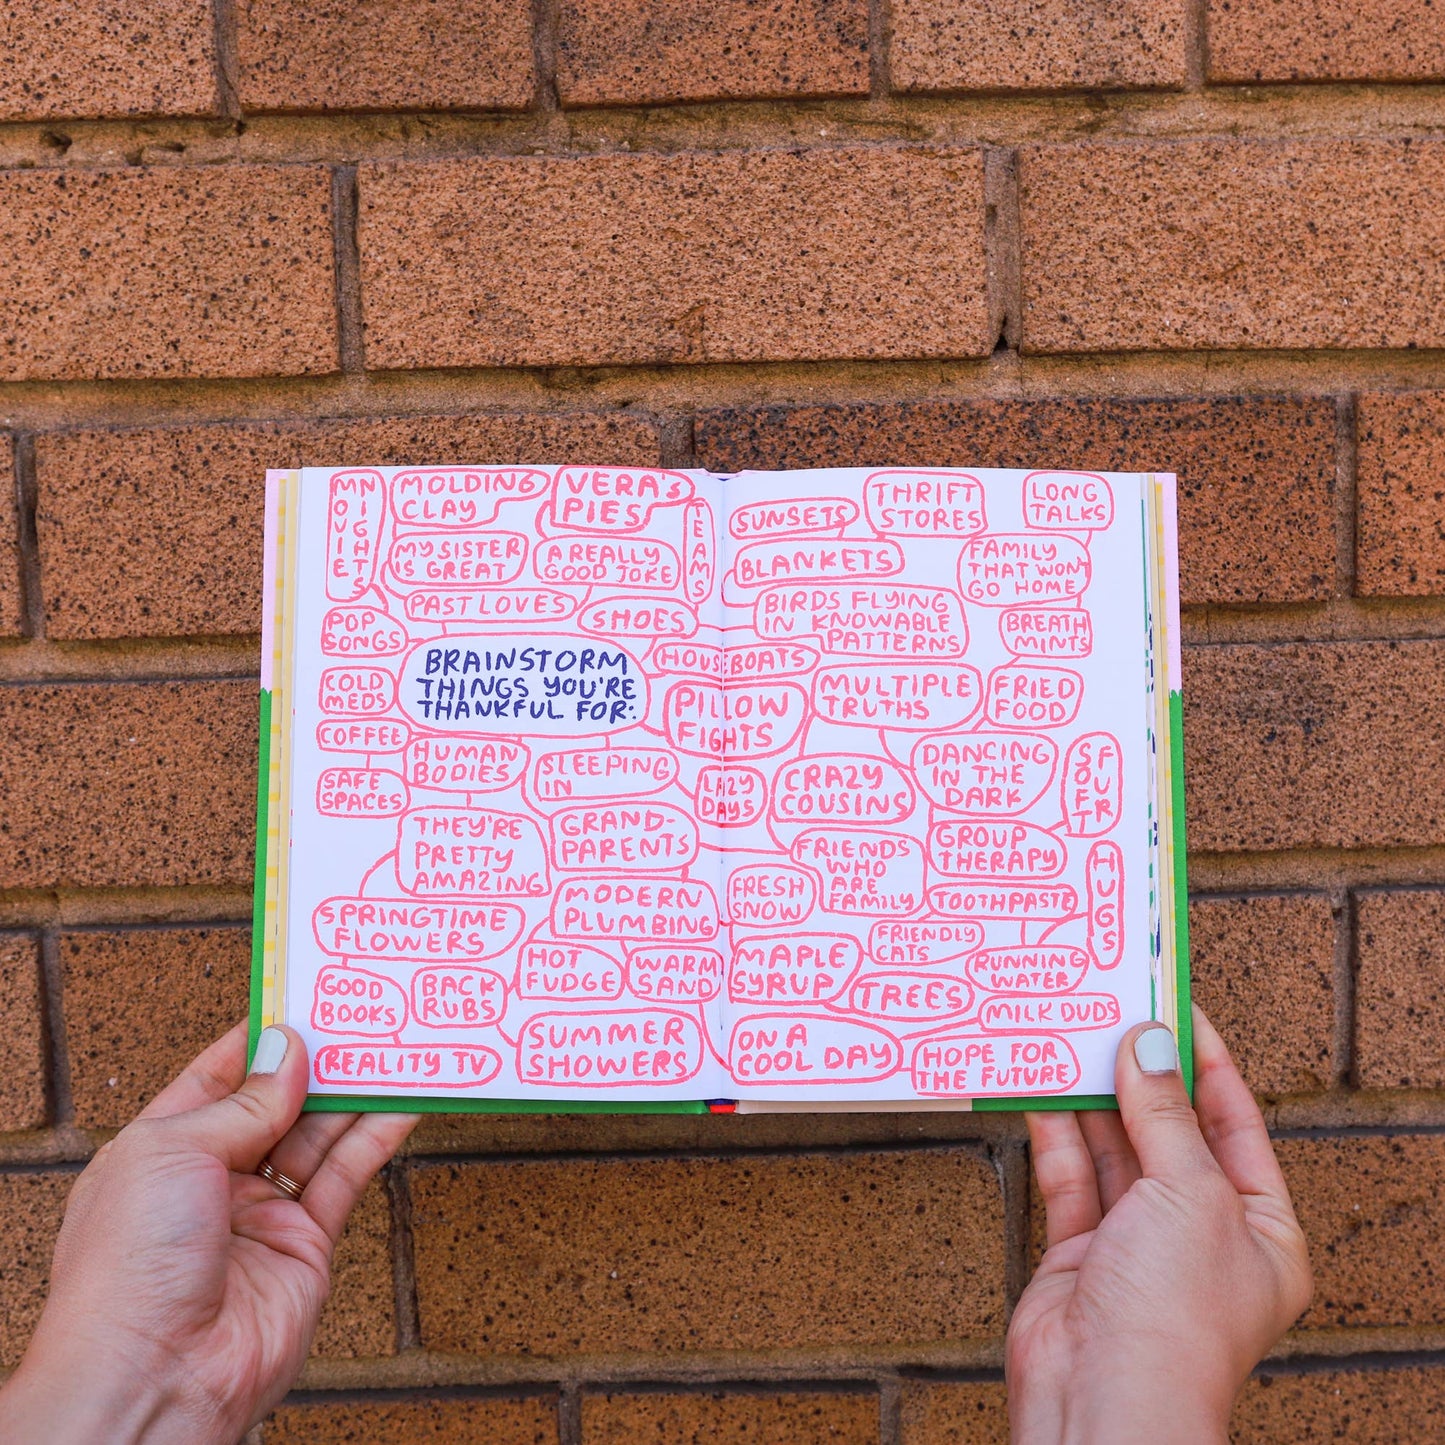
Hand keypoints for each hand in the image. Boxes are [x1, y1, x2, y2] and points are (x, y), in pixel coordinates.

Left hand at [0, 1023, 416, 1443]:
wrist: (156, 1380)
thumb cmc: (131, 1265)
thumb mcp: (172, 1154)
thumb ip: (243, 1102)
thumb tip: (289, 1051)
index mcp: (162, 1149)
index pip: (219, 1074)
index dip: (263, 1034)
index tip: (307, 993)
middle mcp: (212, 1178)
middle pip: (277, 1101)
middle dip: (318, 1059)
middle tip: (364, 1013)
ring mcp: (262, 1212)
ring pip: (319, 1134)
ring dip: (356, 1091)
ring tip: (395, 1043)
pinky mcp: (308, 1243)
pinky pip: (347, 1175)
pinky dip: (378, 1135)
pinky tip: (405, 1101)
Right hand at [1006, 1006, 1311, 1443]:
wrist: (1104, 1402)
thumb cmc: (1176, 1315)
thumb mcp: (1190, 1194)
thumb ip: (1164, 1114)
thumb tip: (1147, 1043)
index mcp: (1261, 1229)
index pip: (1235, 1124)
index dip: (1206, 1061)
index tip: (1175, 1005)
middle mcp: (1200, 1233)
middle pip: (1169, 1132)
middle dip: (1141, 1073)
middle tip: (1113, 1011)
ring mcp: (1137, 1243)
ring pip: (1114, 1150)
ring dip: (1093, 1097)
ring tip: (1072, 1037)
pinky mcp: (1079, 1253)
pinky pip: (1070, 1179)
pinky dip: (1055, 1134)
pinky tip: (1041, 1090)